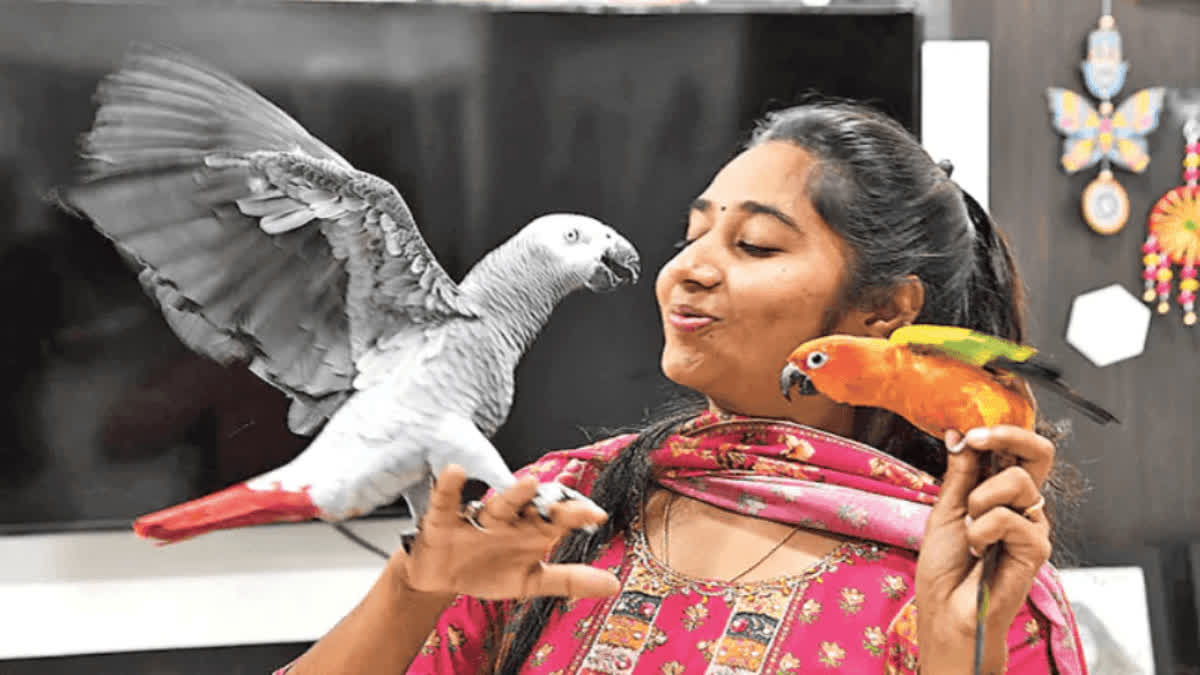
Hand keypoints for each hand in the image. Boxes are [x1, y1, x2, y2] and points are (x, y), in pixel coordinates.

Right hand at [397, 465, 619, 600]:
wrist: (441, 580)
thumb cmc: (488, 571)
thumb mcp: (530, 581)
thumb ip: (569, 580)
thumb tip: (613, 585)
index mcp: (529, 531)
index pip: (557, 519)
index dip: (576, 516)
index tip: (597, 515)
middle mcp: (508, 520)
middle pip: (531, 508)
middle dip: (550, 503)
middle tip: (571, 494)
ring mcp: (478, 518)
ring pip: (498, 505)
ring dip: (513, 495)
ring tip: (528, 483)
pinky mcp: (444, 520)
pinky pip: (447, 501)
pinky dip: (449, 487)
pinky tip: (455, 472)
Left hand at [915, 426, 1053, 673]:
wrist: (946, 610)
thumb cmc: (946, 567)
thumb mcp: (946, 510)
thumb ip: (958, 473)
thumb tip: (957, 434)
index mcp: (998, 492)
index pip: (1016, 450)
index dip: (998, 431)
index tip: (967, 432)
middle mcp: (1022, 505)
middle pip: (1039, 453)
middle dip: (1007, 436)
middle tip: (976, 440)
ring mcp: (1032, 526)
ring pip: (1019, 483)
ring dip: (980, 499)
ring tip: (969, 528)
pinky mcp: (1037, 549)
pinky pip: (1011, 518)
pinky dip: (984, 529)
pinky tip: (978, 549)